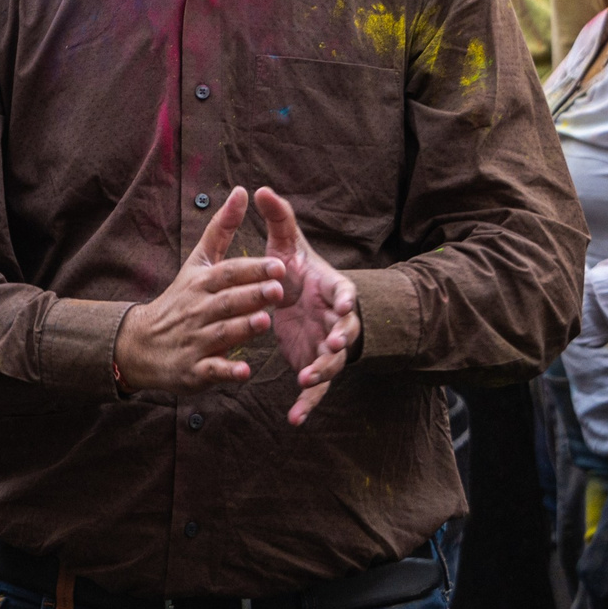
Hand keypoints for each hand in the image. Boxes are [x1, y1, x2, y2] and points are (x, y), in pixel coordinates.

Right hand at [114, 187, 284, 396]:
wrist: (141, 344)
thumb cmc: (179, 299)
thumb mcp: (197, 262)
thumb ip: (222, 229)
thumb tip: (242, 191)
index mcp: (201, 283)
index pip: (229, 273)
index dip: (253, 269)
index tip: (280, 265)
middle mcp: (197, 310)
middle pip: (227, 301)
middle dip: (252, 296)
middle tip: (280, 290)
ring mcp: (195, 340)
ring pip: (222, 333)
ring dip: (243, 329)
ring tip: (265, 322)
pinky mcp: (194, 369)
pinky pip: (212, 370)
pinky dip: (227, 371)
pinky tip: (244, 371)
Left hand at [255, 187, 359, 424]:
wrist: (301, 301)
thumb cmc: (296, 271)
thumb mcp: (286, 245)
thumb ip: (277, 219)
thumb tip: (260, 189)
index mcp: (332, 289)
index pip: (347, 295)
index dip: (346, 302)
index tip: (342, 308)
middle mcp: (335, 320)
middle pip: (345, 333)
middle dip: (339, 340)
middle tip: (330, 345)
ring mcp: (327, 345)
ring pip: (331, 363)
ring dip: (322, 372)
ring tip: (306, 380)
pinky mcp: (315, 365)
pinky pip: (314, 390)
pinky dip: (306, 405)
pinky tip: (294, 419)